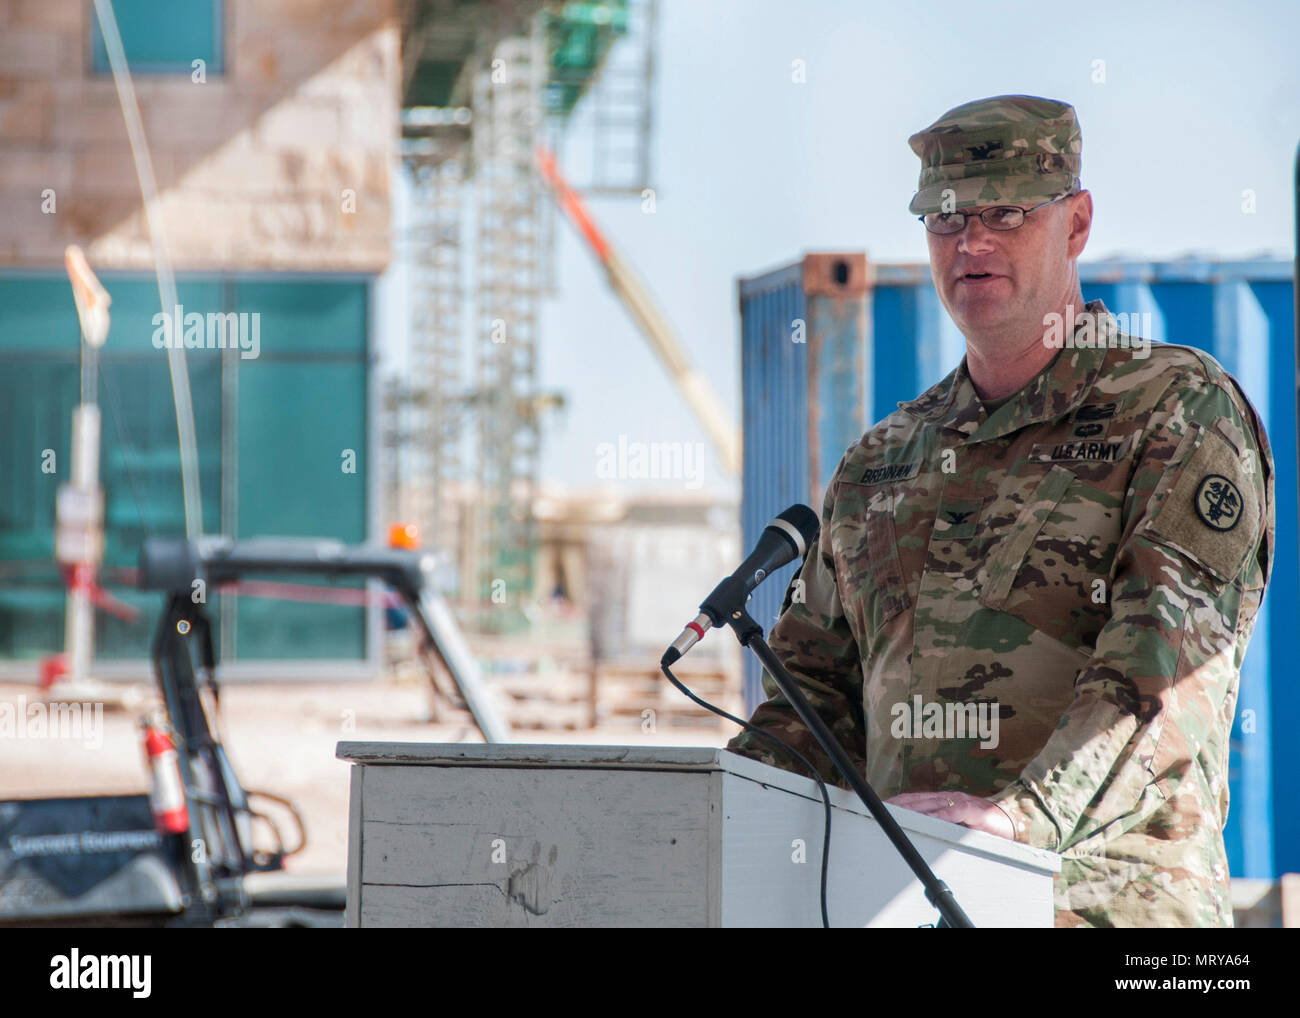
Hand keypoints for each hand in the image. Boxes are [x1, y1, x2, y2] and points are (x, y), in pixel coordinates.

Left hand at [885, 790, 1015, 840]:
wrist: (1011, 821)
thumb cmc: (982, 826)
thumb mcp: (956, 825)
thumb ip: (939, 824)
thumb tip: (917, 832)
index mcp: (943, 801)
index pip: (915, 799)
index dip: (898, 802)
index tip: (882, 806)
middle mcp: (950, 798)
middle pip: (919, 800)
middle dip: (899, 805)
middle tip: (882, 810)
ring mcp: (961, 802)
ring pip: (933, 803)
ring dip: (914, 808)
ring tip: (897, 813)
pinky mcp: (975, 811)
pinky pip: (956, 812)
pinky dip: (942, 815)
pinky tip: (929, 818)